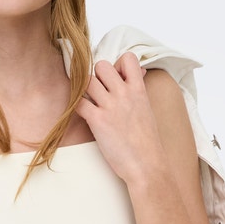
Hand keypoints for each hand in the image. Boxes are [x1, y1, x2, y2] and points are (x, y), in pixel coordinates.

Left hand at [73, 52, 166, 185]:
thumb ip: (138, 90)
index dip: (117, 65)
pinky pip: (78, 102)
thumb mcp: (147, 110)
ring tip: (91, 104)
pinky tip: (84, 115)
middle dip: (97, 77)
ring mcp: (110, 106)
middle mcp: (124, 93)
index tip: (117, 79)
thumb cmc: (147, 142)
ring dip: (85, 91)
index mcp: (139, 89)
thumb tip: (140, 72)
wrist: (147, 165)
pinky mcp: (97, 121)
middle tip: (99, 93)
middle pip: (101, 65)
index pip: (127, 58)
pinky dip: (77, 107)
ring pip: (86, 80)